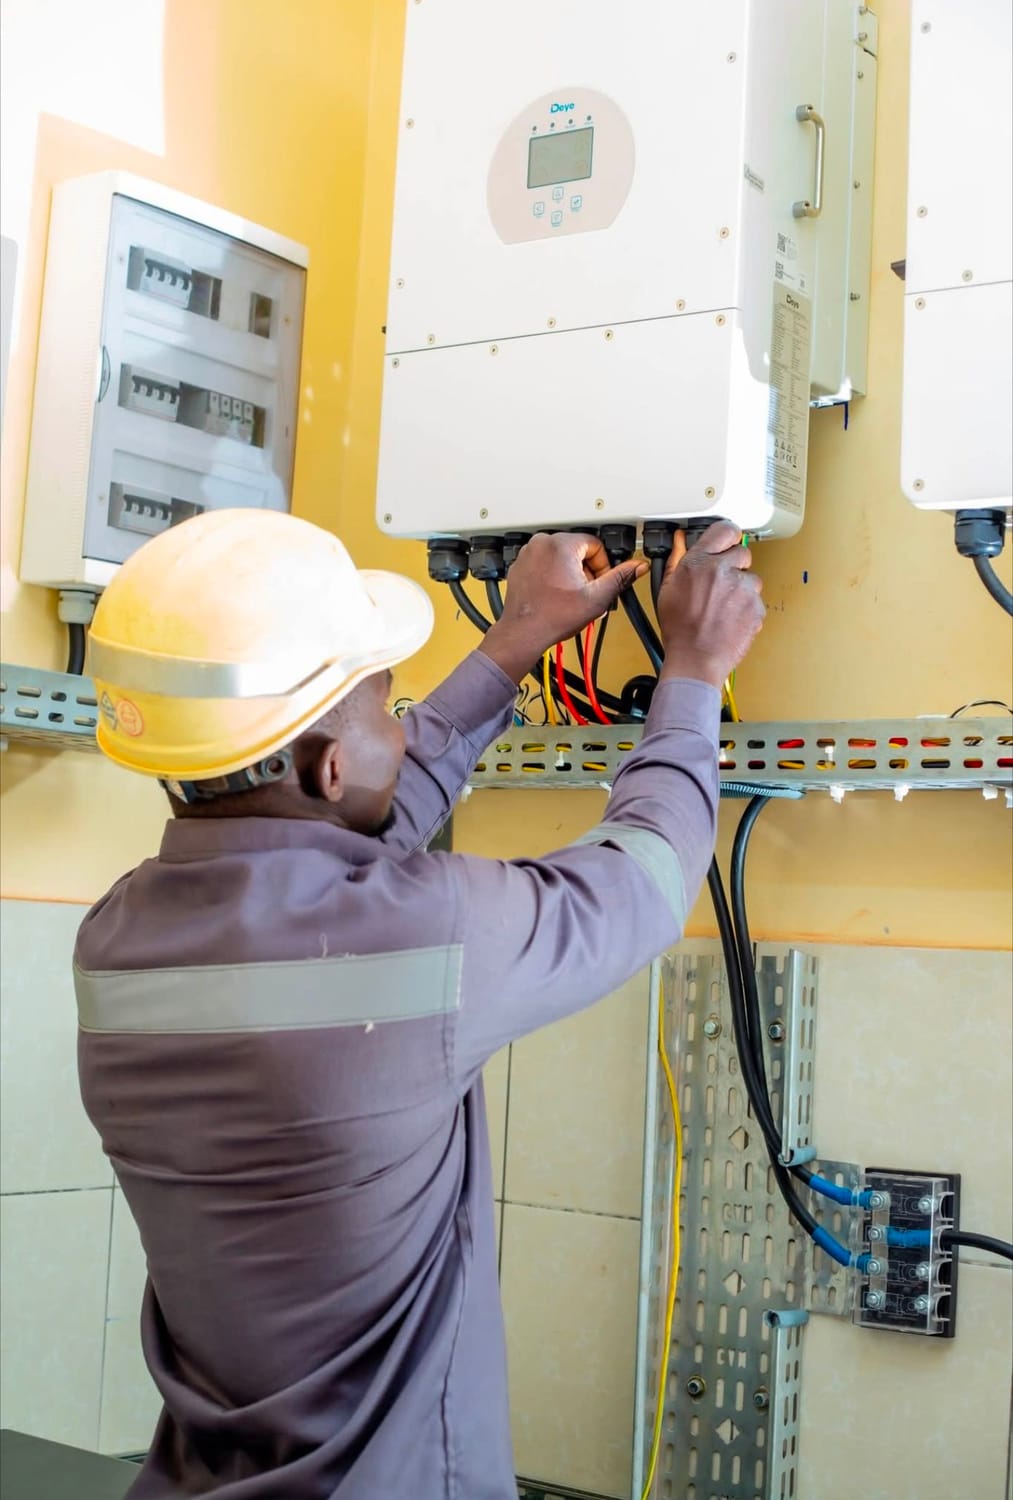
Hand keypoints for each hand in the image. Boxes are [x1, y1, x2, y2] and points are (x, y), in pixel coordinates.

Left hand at [479, 532, 645, 683]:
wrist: (524, 633)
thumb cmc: (554, 617)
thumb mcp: (597, 597)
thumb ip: (621, 578)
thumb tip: (638, 567)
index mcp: (561, 544)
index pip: (595, 544)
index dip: (603, 566)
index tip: (599, 583)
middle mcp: (541, 543)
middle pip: (578, 550)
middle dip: (586, 571)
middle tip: (585, 593)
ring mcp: (527, 554)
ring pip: (561, 557)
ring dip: (570, 574)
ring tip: (569, 596)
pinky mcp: (519, 566)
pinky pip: (544, 564)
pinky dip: (552, 576)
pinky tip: (555, 595)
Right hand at [655, 522, 764, 687]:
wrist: (696, 659)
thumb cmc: (680, 629)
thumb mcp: (667, 589)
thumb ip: (677, 559)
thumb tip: (680, 540)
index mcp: (699, 563)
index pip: (725, 529)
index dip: (728, 535)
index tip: (729, 540)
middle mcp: (723, 571)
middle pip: (742, 553)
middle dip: (734, 566)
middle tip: (721, 584)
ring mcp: (743, 589)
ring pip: (751, 579)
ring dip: (741, 589)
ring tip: (723, 607)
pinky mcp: (756, 607)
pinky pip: (756, 600)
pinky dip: (747, 608)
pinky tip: (730, 618)